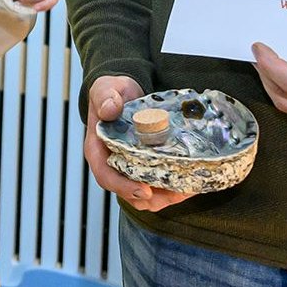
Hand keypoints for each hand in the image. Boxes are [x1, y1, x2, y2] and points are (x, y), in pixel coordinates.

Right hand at [84, 75, 193, 211]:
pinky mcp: (143, 167)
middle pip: (128, 192)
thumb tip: (109, 109)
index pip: (106, 176)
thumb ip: (106, 97)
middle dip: (152, 197)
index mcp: (98, 150)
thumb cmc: (112, 93)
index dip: (124, 187)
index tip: (144, 190)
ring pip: (144, 195)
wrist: (124, 93)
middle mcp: (112, 164)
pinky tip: (188, 182)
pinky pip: (155, 186)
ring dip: (165, 197)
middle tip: (176, 193)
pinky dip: (171, 188)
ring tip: (186, 189)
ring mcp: (128, 168)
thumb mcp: (106, 89)